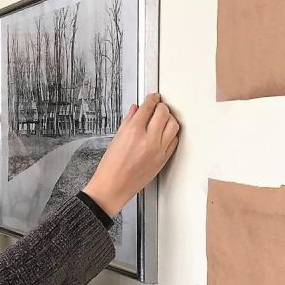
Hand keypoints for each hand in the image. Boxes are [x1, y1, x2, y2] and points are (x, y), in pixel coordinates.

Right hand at [82, 93, 179, 216]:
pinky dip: (171, 133)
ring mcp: (158, 149)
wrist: (114, 187)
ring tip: (163, 119)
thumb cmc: (111, 167)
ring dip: (169, 119)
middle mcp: (148, 139)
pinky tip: (165, 133)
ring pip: (173, 125)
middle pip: (163, 113)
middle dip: (161, 107)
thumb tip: (135, 110)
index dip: (152, 99)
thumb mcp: (116, 139)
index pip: (148, 107)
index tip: (153, 97)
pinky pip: (174, 140)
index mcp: (133, 131)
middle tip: (158, 107)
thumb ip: (128, 122)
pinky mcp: (163, 159)